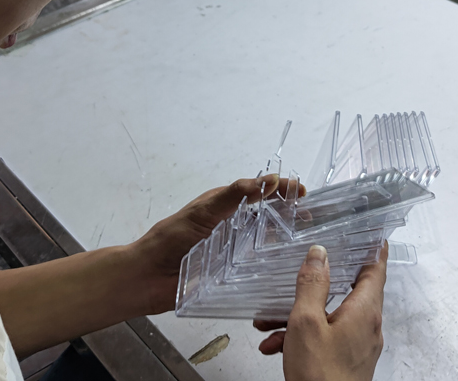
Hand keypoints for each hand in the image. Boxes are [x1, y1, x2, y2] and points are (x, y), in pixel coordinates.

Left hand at [128, 175, 304, 314]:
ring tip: (305, 245)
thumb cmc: (169, 239)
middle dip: (289, 217)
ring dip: (283, 244)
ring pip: (264, 246)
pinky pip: (255, 273)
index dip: (281, 191)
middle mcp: (232, 229)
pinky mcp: (230, 277)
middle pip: (267, 220)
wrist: (146, 277)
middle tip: (311, 219)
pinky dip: (270, 271)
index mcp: (226, 207)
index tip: (301, 191)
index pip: (259, 194)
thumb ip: (232, 196)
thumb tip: (265, 180)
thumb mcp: (203, 211)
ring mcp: (233, 254)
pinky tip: (285, 274)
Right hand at [255, 243, 387, 380]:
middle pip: (348, 293)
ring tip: (269, 322)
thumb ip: (312, 285)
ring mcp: (359, 346)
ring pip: (330, 318)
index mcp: (364, 311)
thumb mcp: (306, 322)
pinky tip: (275, 346)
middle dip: (317, 286)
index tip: (373, 234)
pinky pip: (326, 339)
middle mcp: (367, 327)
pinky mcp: (347, 362)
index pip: (375, 270)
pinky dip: (303, 337)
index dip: (373, 249)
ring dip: (300, 316)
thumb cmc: (320, 376)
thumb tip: (319, 254)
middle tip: (303, 272)